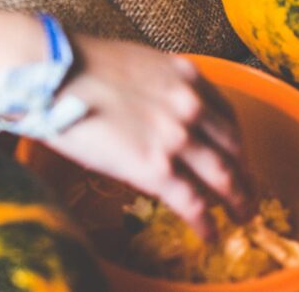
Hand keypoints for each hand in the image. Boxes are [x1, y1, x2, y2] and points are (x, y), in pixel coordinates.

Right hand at [43, 37, 252, 239]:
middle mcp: (190, 106)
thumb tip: (150, 110)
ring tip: (240, 217)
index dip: (236, 141)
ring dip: (237, 201)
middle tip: (247, 192)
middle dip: (245, 175)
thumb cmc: (74, 65)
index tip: (237, 156)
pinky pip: (193, 203)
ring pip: (223, 178)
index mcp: (185, 76)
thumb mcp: (132, 63)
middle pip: (234, 149)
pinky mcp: (155, 168)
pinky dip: (205, 223)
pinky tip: (208, 234)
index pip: (227, 114)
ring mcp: (176, 138)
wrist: (50, 74)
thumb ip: (155, 86)